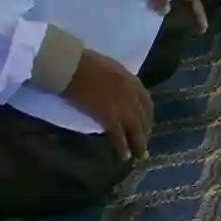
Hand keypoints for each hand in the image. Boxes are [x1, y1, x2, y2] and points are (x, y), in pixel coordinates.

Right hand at [62, 47, 154, 162]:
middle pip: (143, 118)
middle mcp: (132, 95)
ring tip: (139, 156)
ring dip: (138, 144)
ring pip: (135, 129)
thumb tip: (119, 92)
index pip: (146, 102)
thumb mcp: (112, 69)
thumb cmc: (87, 63)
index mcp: (133, 81)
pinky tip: (124, 157)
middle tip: (144, 144)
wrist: (73, 67)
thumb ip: (120, 82)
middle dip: (144, 132)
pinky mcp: (108, 117)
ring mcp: (122, 107)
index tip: (147, 124)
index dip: (147, 115)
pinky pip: (119, 136)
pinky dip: (122, 148)